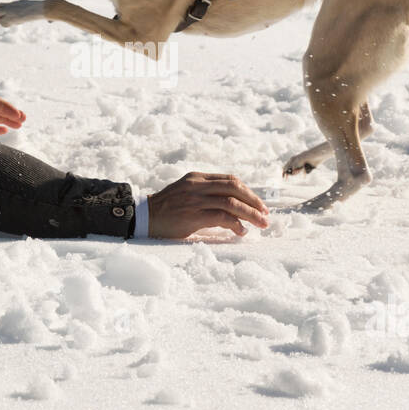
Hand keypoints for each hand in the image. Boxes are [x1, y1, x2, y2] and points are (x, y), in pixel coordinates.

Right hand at [145, 172, 269, 238]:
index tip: (258, 203)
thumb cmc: (166, 209)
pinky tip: (241, 231)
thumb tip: (232, 206)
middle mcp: (197, 185)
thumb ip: (205, 193)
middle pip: (235, 188)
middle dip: (254, 201)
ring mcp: (195, 199)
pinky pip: (221, 217)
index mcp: (197, 178)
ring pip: (232, 202)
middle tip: (265, 213)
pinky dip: (235, 224)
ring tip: (261, 223)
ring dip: (251, 214)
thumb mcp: (185, 192)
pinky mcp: (193, 215)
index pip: (230, 180)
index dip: (248, 191)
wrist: (143, 217)